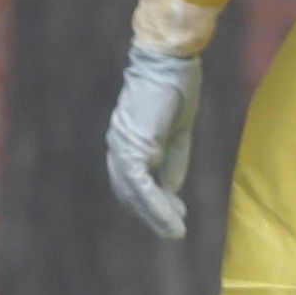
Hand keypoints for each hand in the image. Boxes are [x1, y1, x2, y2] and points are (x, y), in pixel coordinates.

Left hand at [105, 42, 200, 241]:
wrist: (170, 62)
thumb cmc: (176, 88)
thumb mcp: (177, 132)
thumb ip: (171, 160)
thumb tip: (169, 190)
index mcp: (127, 139)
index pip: (132, 180)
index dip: (151, 201)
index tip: (175, 215)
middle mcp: (118, 143)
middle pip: (127, 190)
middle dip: (150, 213)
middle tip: (174, 230)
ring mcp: (121, 143)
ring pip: (132, 192)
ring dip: (154, 215)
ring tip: (175, 232)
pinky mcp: (132, 144)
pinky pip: (141, 183)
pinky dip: (155, 203)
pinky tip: (172, 217)